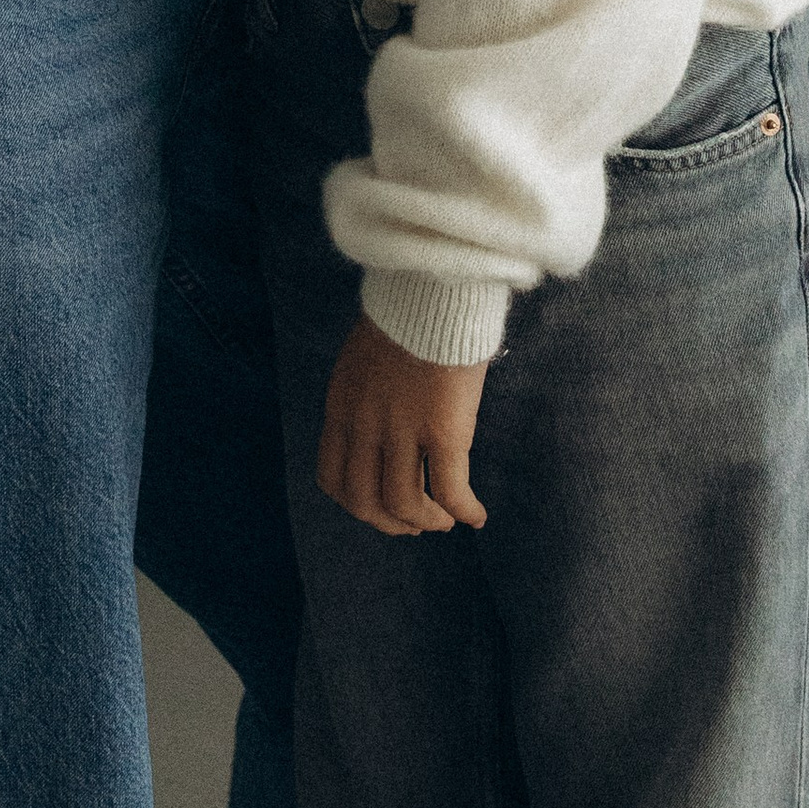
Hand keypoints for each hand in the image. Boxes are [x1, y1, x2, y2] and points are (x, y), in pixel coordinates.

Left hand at [318, 314, 492, 534]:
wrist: (435, 284)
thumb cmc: (409, 311)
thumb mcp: (364, 356)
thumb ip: (365, 394)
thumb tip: (382, 421)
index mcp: (342, 405)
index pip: (333, 477)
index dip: (357, 503)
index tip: (380, 506)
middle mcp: (365, 424)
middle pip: (364, 501)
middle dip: (389, 523)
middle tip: (414, 524)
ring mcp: (402, 429)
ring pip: (404, 504)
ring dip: (426, 521)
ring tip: (444, 520)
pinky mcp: (444, 430)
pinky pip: (450, 490)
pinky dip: (463, 511)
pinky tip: (476, 516)